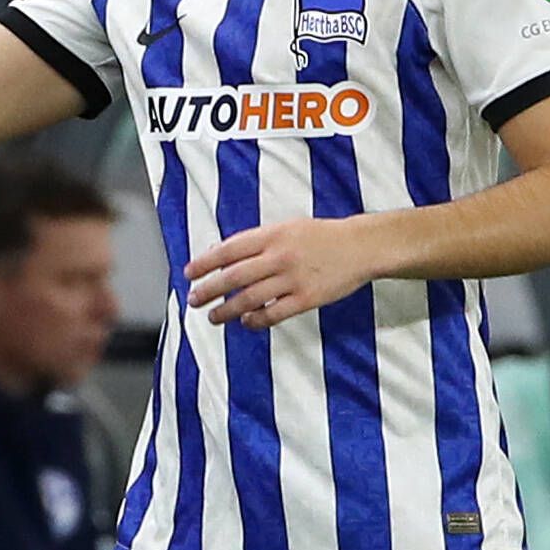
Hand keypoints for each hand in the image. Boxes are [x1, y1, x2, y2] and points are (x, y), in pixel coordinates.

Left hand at [184, 213, 384, 329]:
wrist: (360, 246)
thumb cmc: (320, 236)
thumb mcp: (286, 228)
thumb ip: (256, 241)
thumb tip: (219, 254)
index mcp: (272, 235)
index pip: (228, 250)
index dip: (204, 263)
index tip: (189, 274)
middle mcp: (279, 256)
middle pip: (233, 277)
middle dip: (208, 290)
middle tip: (194, 300)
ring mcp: (293, 279)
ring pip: (249, 298)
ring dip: (226, 310)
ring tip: (214, 317)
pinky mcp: (307, 299)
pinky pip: (273, 314)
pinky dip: (255, 320)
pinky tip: (245, 322)